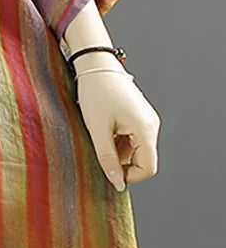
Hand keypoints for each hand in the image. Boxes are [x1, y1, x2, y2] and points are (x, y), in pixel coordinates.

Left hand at [75, 70, 159, 190]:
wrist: (96, 64)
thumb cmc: (96, 92)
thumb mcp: (97, 129)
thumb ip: (107, 158)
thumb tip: (117, 182)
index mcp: (145, 129)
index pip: (148, 168)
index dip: (129, 176)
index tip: (108, 173)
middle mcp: (151, 125)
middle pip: (142, 159)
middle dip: (121, 163)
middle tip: (98, 154)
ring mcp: (146, 120)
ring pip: (135, 149)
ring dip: (117, 151)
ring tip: (97, 138)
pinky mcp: (138, 116)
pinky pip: (132, 138)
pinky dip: (117, 141)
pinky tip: (102, 131)